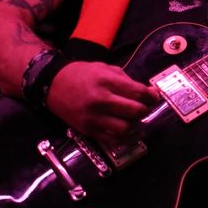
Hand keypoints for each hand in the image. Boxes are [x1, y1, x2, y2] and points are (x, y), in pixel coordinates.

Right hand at [45, 61, 159, 143]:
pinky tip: (129, 133)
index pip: (138, 92)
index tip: (154, 97)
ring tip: (136, 121)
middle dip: (145, 110)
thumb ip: (127, 80)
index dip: (151, 96)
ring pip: (126, 129)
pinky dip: (124, 138)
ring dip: (136, 126)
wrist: (53, 84)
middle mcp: (101, 100)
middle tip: (145, 108)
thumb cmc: (82, 74)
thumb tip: (148, 92)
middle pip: (135, 111)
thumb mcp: (105, 68)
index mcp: (106, 81)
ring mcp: (94, 118)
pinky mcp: (88, 130)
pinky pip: (112, 139)